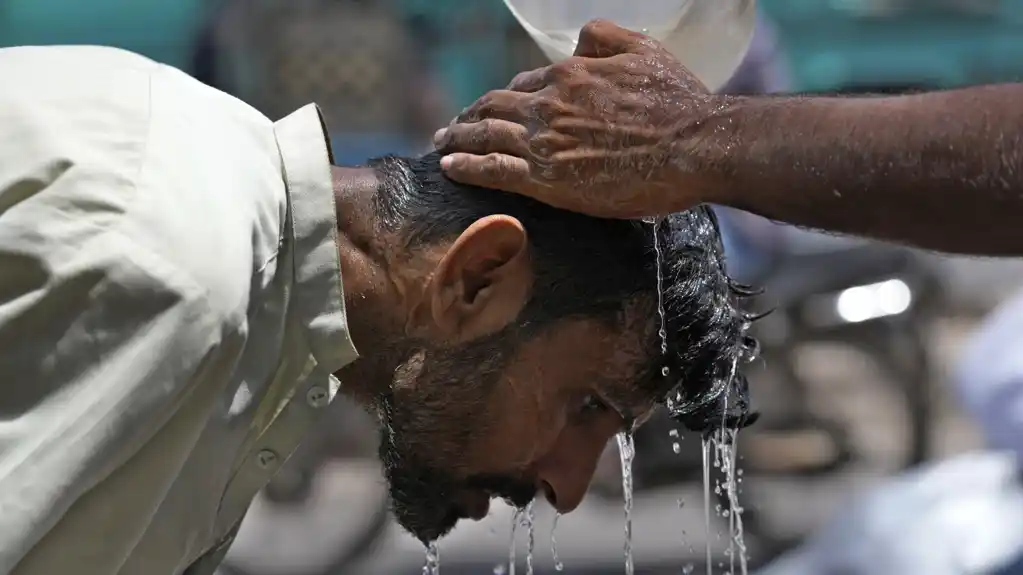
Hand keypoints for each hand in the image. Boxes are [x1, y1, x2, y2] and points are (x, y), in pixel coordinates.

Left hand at [433, 19, 730, 218]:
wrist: (695, 146)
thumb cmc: (678, 102)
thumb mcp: (644, 50)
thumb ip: (605, 38)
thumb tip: (577, 42)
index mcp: (570, 73)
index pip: (525, 83)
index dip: (507, 97)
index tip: (495, 109)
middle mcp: (549, 103)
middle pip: (493, 105)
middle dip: (468, 115)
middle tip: (452, 127)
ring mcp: (544, 141)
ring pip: (486, 134)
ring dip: (457, 138)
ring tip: (441, 145)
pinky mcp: (546, 178)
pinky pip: (492, 168)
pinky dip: (466, 165)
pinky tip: (449, 168)